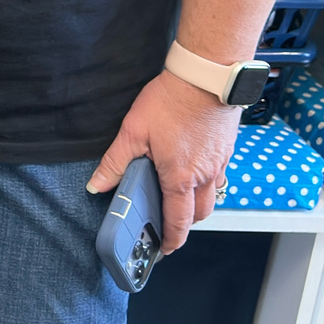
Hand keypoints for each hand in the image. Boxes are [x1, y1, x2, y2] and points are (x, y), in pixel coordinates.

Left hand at [90, 70, 240, 252]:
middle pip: (200, 214)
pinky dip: (207, 183)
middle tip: (169, 225)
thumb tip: (96, 185)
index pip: (178, 221)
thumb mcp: (133, 131)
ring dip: (197, 205)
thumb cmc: (171, 101)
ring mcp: (219, 163)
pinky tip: (193, 170)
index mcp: (180, 177)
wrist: (206, 76)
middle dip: (186, 225)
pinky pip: (219, 176)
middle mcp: (204, 175)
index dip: (171, 239)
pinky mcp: (227, 149)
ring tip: (179, 199)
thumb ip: (115, 162)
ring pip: (211, 196)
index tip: (164, 248)